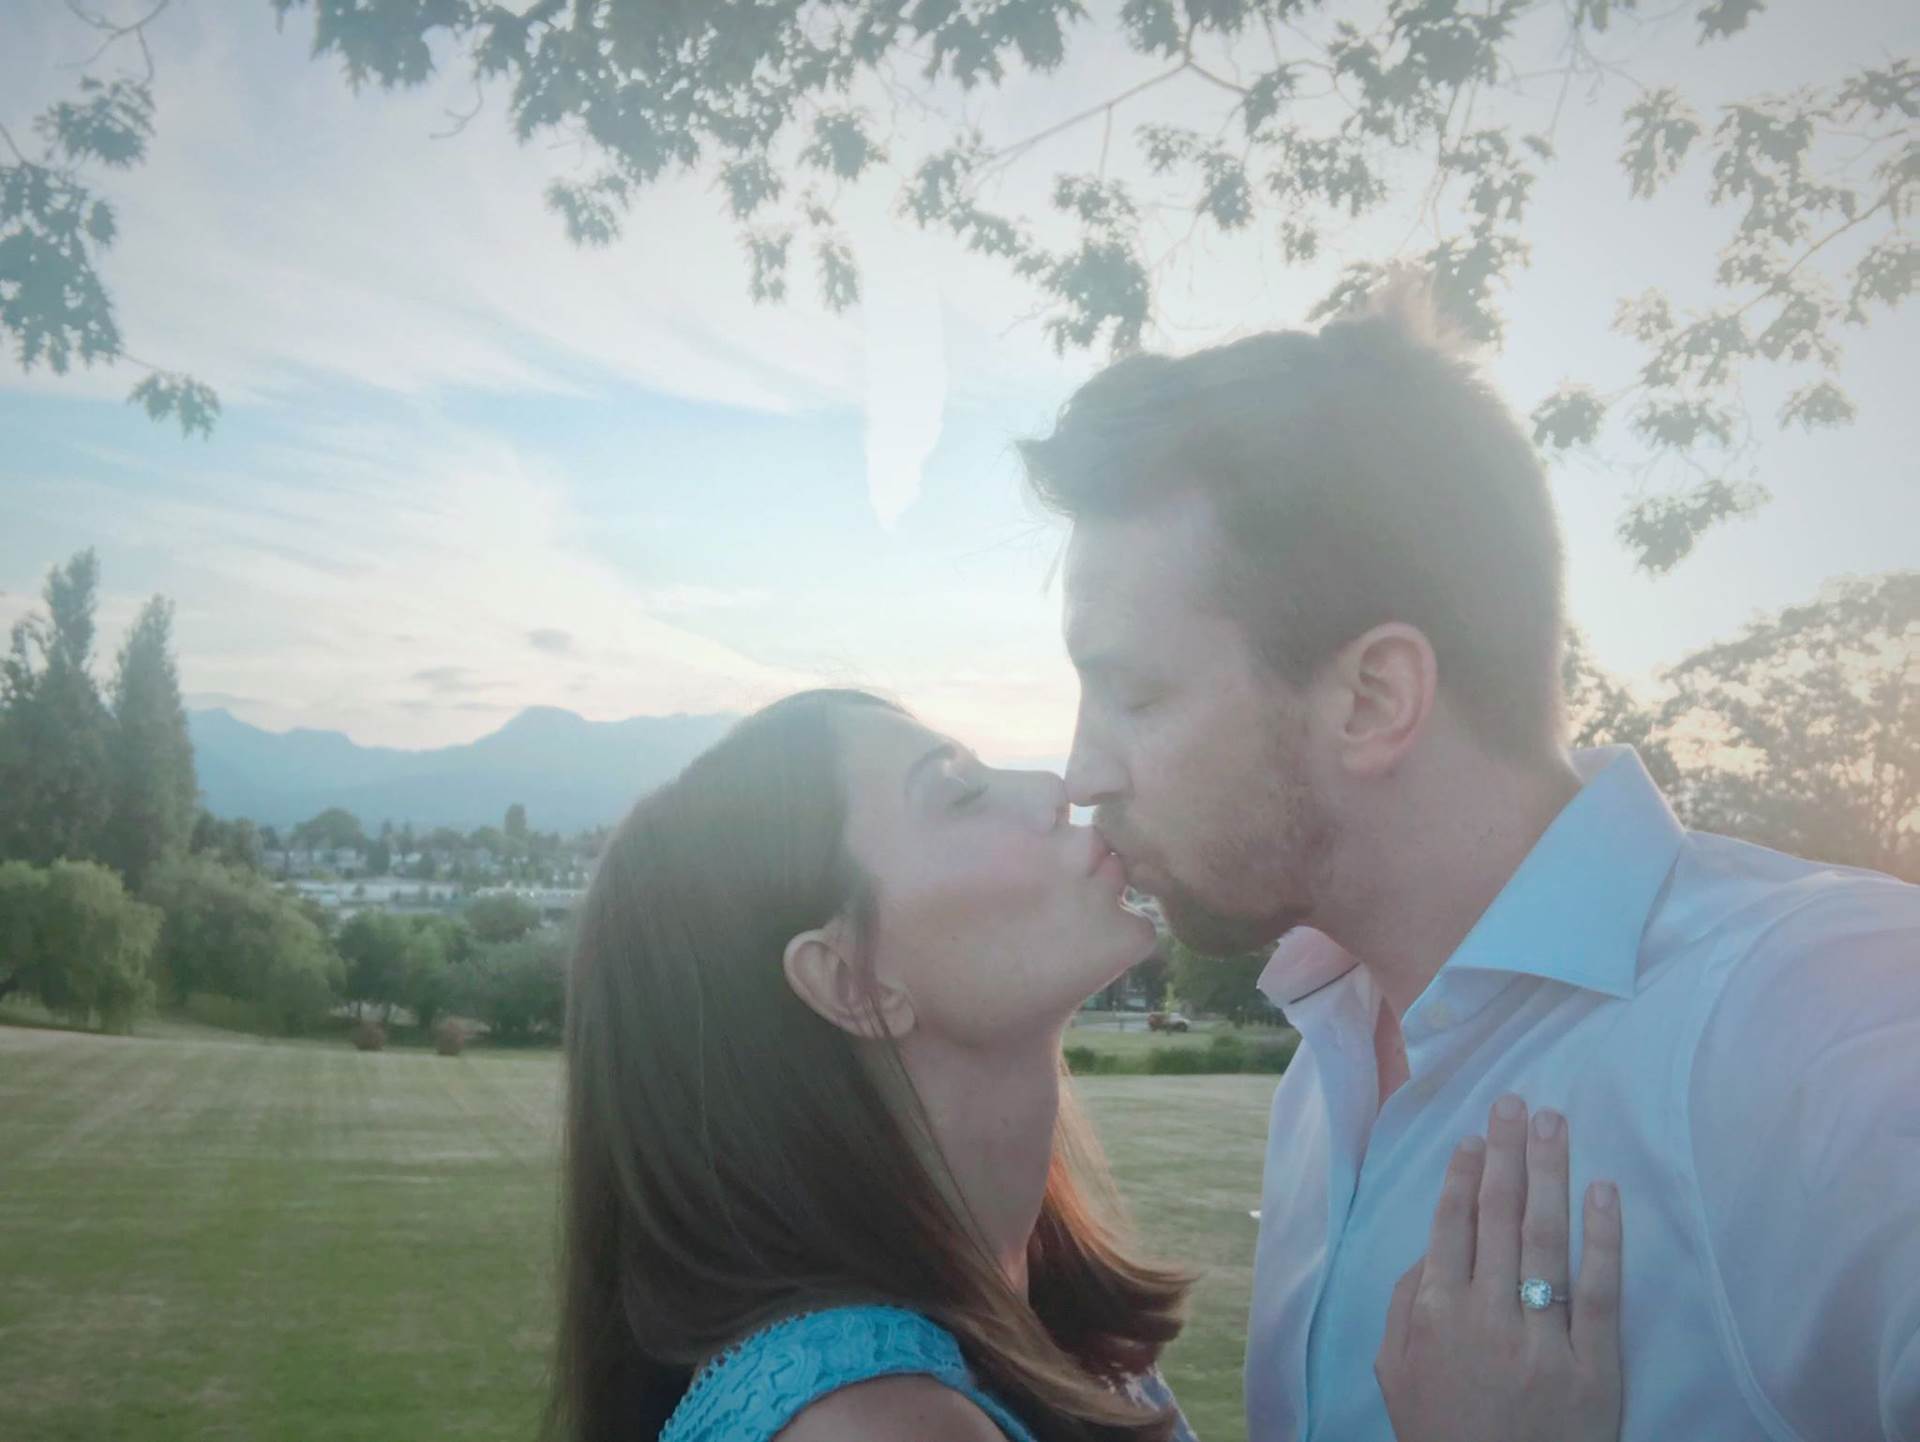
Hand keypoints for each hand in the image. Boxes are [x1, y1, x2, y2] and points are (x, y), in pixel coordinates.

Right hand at [1374, 1096, 1622, 1441]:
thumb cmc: (1444, 1434)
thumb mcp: (1395, 1373)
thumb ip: (1403, 1307)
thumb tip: (1427, 1251)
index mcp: (1433, 1314)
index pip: (1450, 1225)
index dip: (1462, 1175)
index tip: (1474, 1137)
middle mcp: (1484, 1317)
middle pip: (1496, 1216)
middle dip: (1505, 1153)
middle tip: (1516, 1102)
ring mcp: (1541, 1340)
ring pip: (1544, 1239)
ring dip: (1547, 1173)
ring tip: (1555, 1123)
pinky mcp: (1593, 1366)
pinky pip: (1598, 1290)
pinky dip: (1602, 1237)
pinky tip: (1603, 1191)